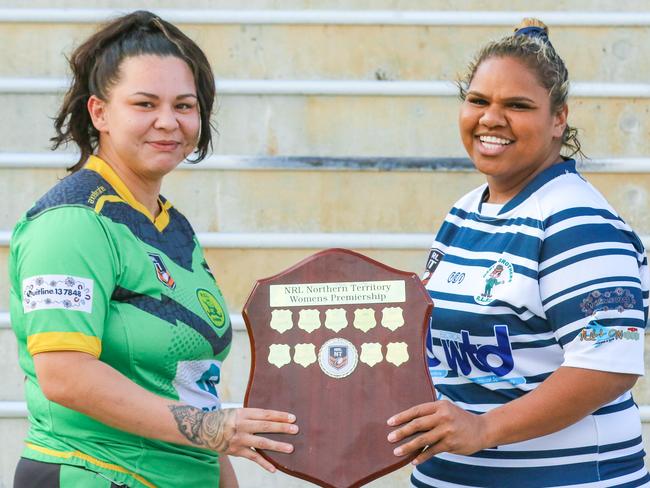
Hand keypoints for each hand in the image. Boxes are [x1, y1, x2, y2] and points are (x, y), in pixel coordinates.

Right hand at [169, 405, 297, 471]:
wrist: (203, 429)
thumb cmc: (224, 418)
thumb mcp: (236, 412)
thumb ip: (252, 415)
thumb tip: (273, 418)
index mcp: (243, 413)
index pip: (265, 414)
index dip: (279, 415)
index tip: (292, 417)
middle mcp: (241, 425)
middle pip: (265, 426)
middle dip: (281, 428)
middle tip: (295, 429)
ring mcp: (239, 439)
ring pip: (261, 443)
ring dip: (277, 446)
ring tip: (290, 448)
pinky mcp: (237, 451)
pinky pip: (253, 458)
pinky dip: (264, 464)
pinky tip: (274, 469)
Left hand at [386, 400, 487, 464]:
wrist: (482, 429)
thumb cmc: (459, 419)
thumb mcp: (446, 410)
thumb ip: (430, 414)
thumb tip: (408, 422)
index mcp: (440, 405)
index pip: (417, 410)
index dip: (402, 416)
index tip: (390, 422)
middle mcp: (443, 416)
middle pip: (418, 424)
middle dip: (402, 432)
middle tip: (389, 438)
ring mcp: (447, 430)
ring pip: (423, 439)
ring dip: (408, 446)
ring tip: (397, 452)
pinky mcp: (451, 443)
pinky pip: (432, 451)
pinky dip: (422, 457)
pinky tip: (414, 461)